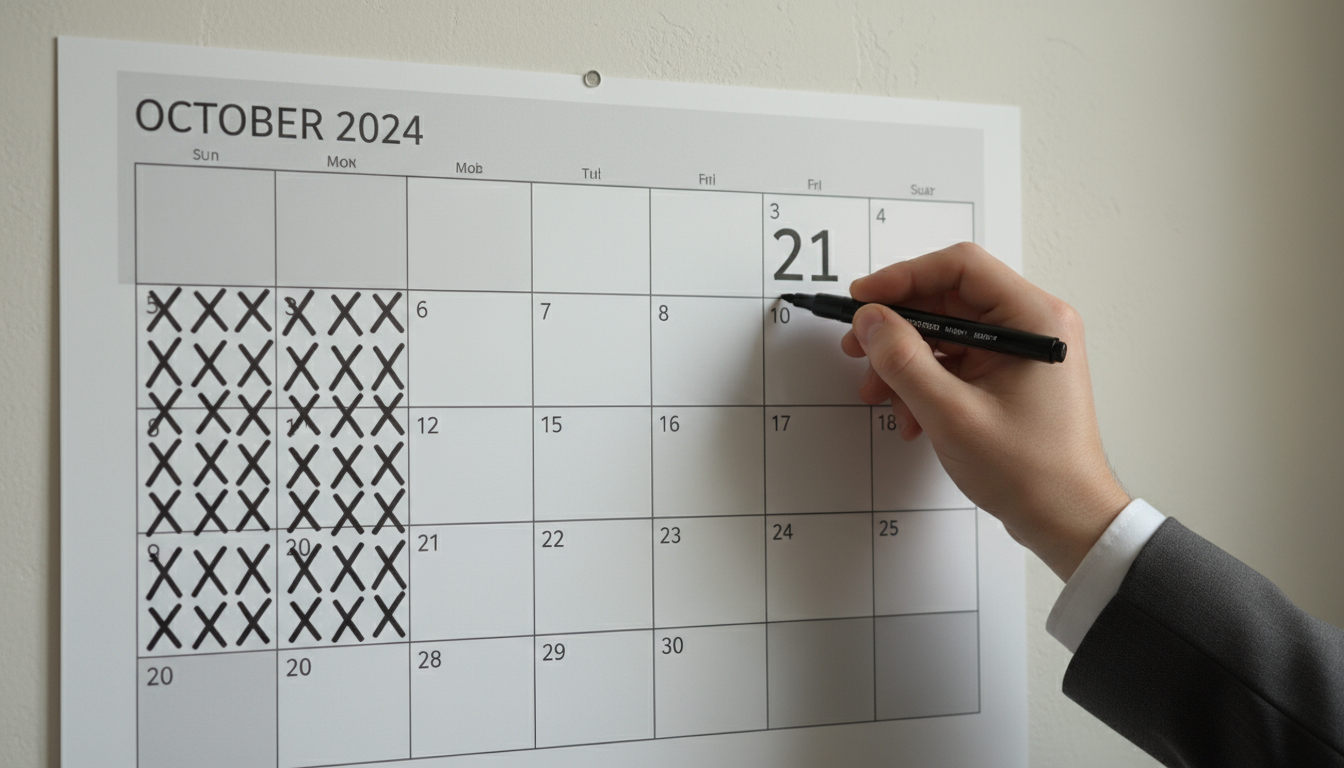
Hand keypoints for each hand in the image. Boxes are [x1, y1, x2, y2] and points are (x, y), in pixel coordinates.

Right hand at [841, 243, 1129, 580]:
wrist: (1065, 520)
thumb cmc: (1030, 471)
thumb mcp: (952, 414)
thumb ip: (904, 361)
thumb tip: (869, 319)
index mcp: (1034, 319)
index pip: (961, 267)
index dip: (904, 277)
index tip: (863, 299)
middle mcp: (1031, 325)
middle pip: (947, 300)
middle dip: (897, 328)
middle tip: (856, 348)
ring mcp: (1019, 351)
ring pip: (944, 334)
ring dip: (904, 363)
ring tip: (877, 395)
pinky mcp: (1007, 375)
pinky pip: (954, 361)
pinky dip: (923, 383)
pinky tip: (908, 416)